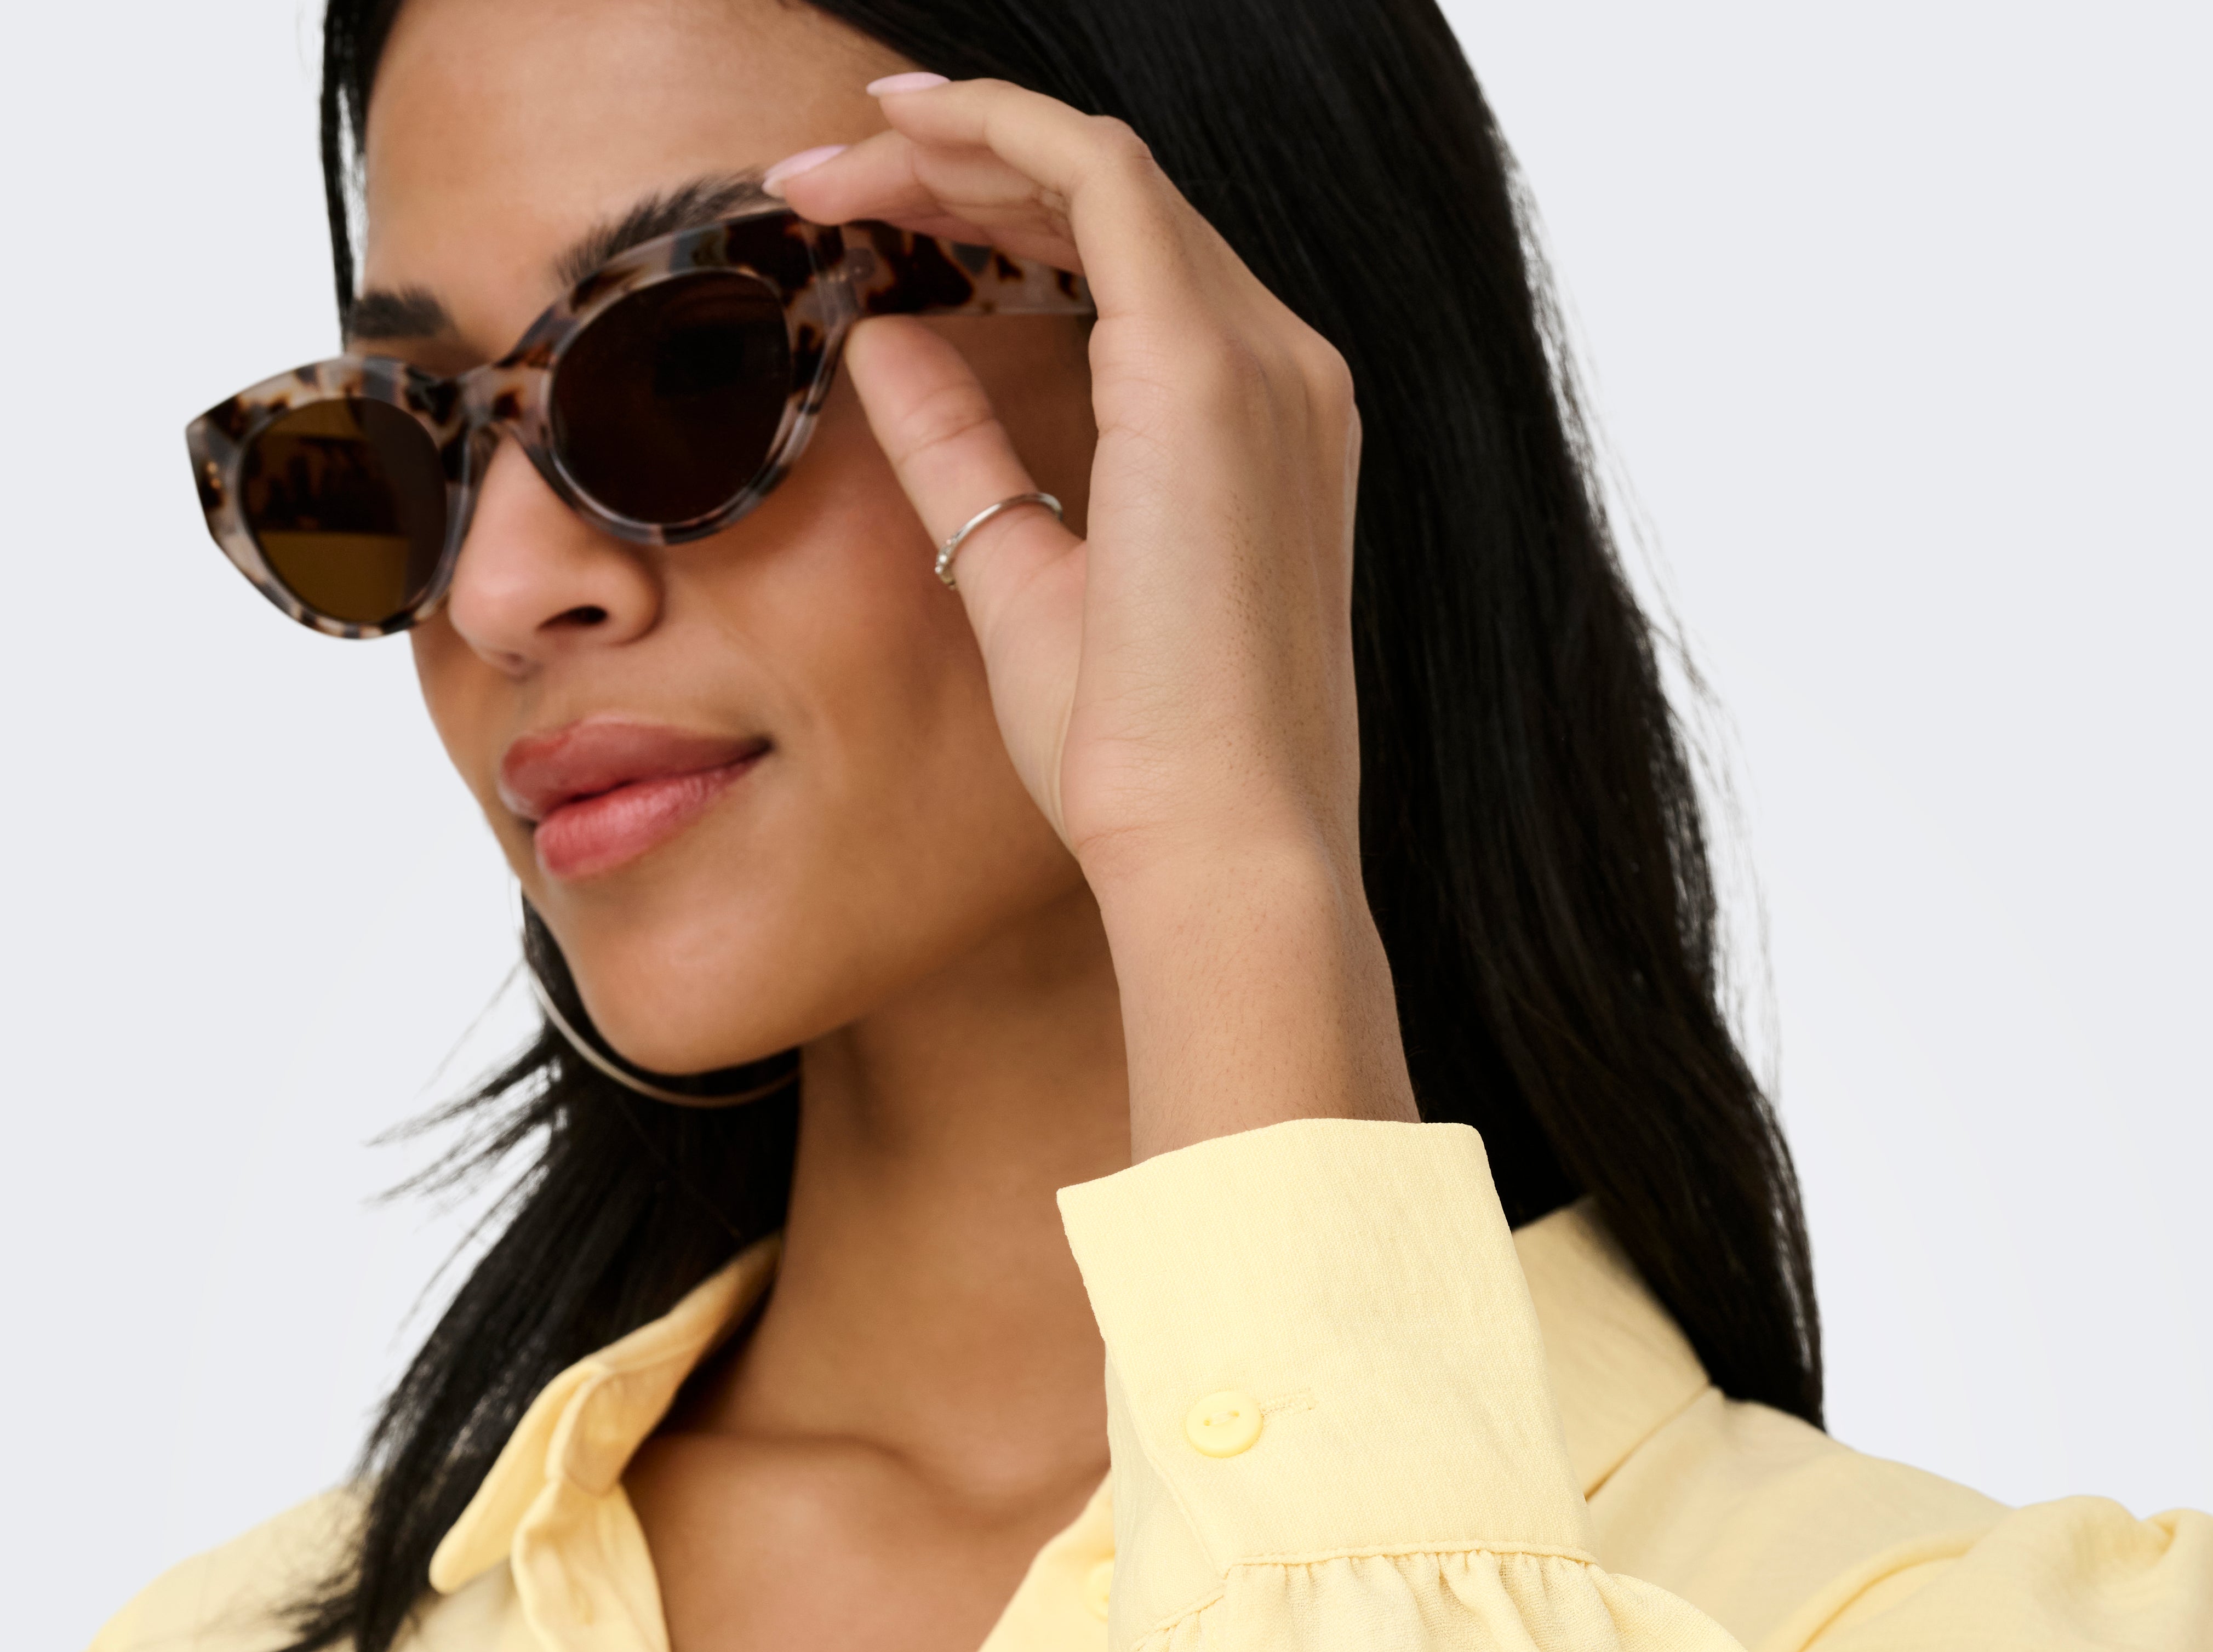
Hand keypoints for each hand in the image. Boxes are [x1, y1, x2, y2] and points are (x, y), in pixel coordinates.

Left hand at [772, 79, 1414, 1150]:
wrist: (1215, 847)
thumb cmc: (1136, 762)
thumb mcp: (1018, 578)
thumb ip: (962, 454)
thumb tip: (886, 345)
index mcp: (1252, 432)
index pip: (1125, 263)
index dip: (995, 213)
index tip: (868, 220)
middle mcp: (1279, 373)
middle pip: (1111, 197)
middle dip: (960, 162)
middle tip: (821, 171)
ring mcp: (1258, 362)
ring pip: (1100, 168)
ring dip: (962, 139)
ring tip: (837, 152)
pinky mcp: (1206, 370)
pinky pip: (1099, 176)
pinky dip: (999, 131)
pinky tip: (901, 130)